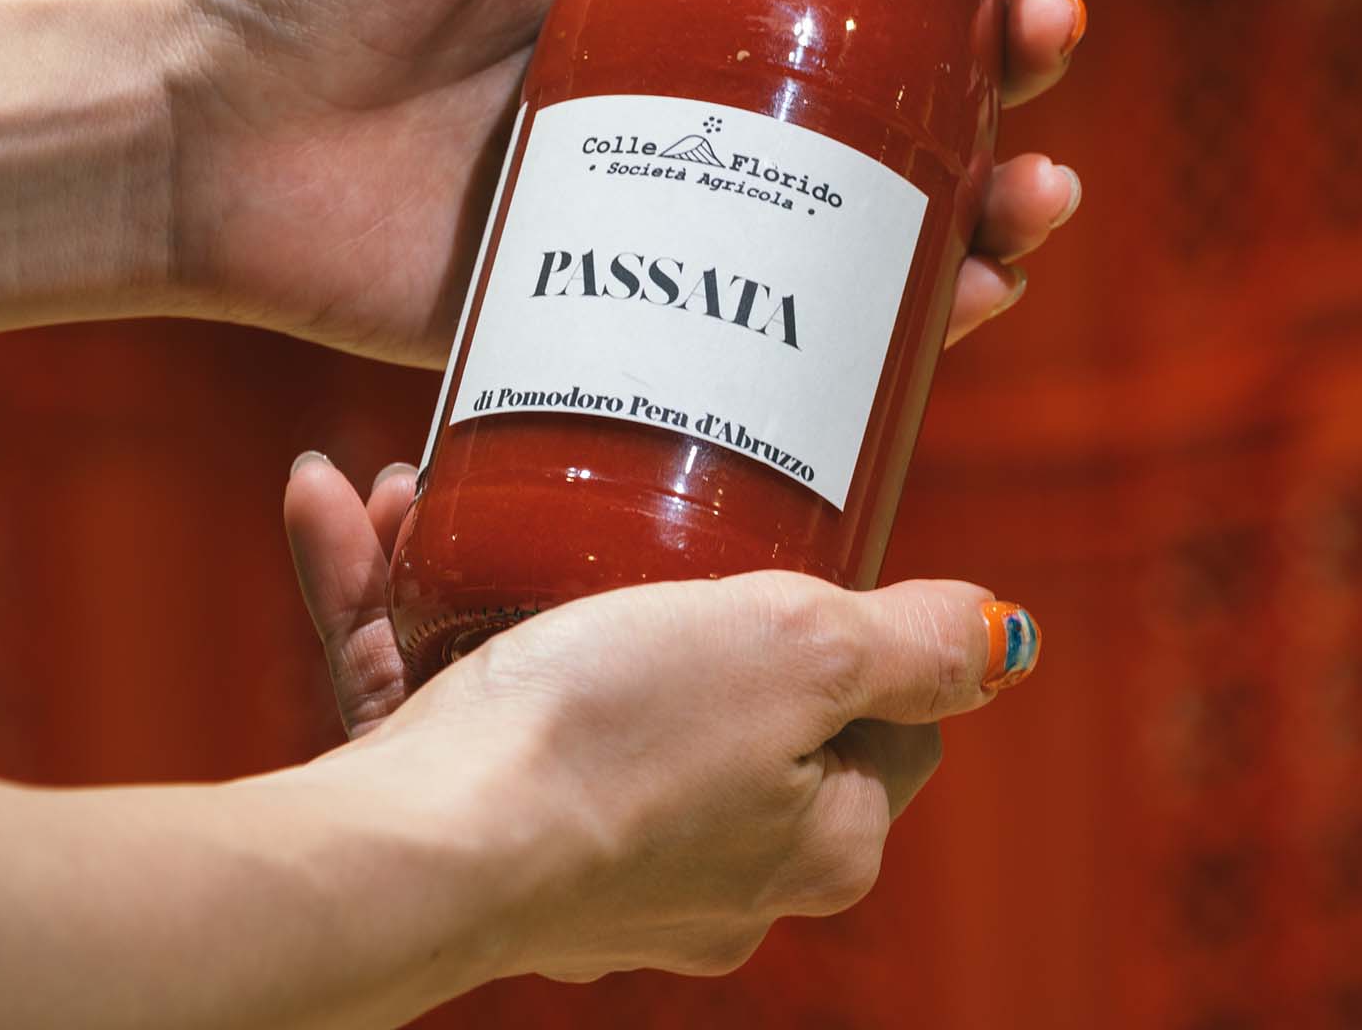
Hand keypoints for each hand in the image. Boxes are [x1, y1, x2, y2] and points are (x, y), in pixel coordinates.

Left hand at [163, 0, 1085, 363]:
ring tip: (1035, 192)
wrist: (195, 128)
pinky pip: (769, 331)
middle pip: (882, 95)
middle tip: (1043, 47)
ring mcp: (654, 211)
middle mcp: (676, 96)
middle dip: (997, 75)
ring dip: (976, 212)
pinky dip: (880, 333)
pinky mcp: (612, 308)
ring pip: (855, 225)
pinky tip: (961, 309)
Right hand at [286, 457, 1036, 983]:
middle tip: (618, 499)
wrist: (418, 853)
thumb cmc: (615, 741)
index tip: (792, 551)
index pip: (883, 721)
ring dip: (494, 572)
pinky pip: (451, 700)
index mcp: (819, 836)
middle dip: (653, 581)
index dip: (851, 626)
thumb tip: (1011, 640)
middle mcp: (718, 870)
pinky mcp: (487, 840)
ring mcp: (597, 862)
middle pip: (725, 697)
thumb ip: (918, 645)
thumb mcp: (800, 649)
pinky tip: (350, 513)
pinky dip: (403, 612)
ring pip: (562, 681)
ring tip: (435, 490)